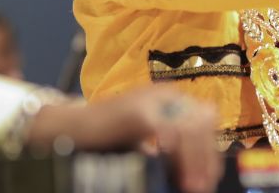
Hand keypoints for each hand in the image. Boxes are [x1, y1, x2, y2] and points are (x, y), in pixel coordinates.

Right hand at [28, 86, 221, 192]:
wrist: (68, 129)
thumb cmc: (104, 139)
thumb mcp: (144, 140)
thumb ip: (168, 148)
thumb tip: (193, 171)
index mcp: (168, 98)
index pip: (204, 118)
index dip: (209, 150)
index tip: (208, 177)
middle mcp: (164, 94)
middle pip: (203, 121)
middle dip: (206, 156)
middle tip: (201, 185)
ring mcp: (152, 100)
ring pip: (191, 128)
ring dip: (195, 160)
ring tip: (192, 186)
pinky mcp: (139, 113)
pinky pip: (170, 134)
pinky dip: (178, 156)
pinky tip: (176, 174)